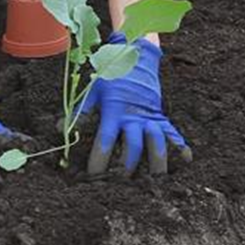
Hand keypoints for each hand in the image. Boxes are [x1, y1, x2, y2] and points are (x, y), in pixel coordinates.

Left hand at [79, 33, 191, 174]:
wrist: (136, 60)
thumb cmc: (111, 78)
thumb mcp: (94, 92)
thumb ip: (81, 111)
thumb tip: (61, 128)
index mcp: (114, 111)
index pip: (105, 139)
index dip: (99, 159)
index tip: (93, 176)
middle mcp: (134, 116)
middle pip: (133, 146)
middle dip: (127, 167)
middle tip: (120, 184)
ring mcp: (150, 117)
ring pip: (157, 143)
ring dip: (156, 163)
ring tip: (154, 182)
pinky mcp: (161, 117)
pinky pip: (172, 133)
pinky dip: (179, 147)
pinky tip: (184, 161)